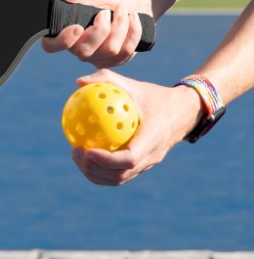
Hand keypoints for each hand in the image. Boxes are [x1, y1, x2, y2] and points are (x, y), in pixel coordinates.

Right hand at [42, 0, 150, 67]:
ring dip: (120, 25)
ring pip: (109, 50)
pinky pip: (126, 51)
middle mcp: (78, 50)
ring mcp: (97, 58)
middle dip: (100, 30)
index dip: (62, 41)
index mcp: (66, 33)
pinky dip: (133, 31)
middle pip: (84, 52)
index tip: (77, 27)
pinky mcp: (115, 61)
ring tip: (122, 9)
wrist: (133, 3)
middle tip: (105, 12)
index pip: (51, 46)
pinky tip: (133, 18)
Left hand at [70, 69, 204, 185]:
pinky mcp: (143, 166)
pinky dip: (101, 171)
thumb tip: (79, 82)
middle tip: (75, 152)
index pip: (129, 159)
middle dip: (94, 169)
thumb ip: (107, 80)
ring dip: (95, 173)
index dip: (106, 160)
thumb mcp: (134, 85)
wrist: (183, 112)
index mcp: (153, 138)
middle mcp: (152, 156)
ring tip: (77, 156)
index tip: (86, 150)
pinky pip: (120, 174)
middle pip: (120, 175)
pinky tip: (86, 155)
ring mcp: (148, 164)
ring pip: (119, 179)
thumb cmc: (155, 96)